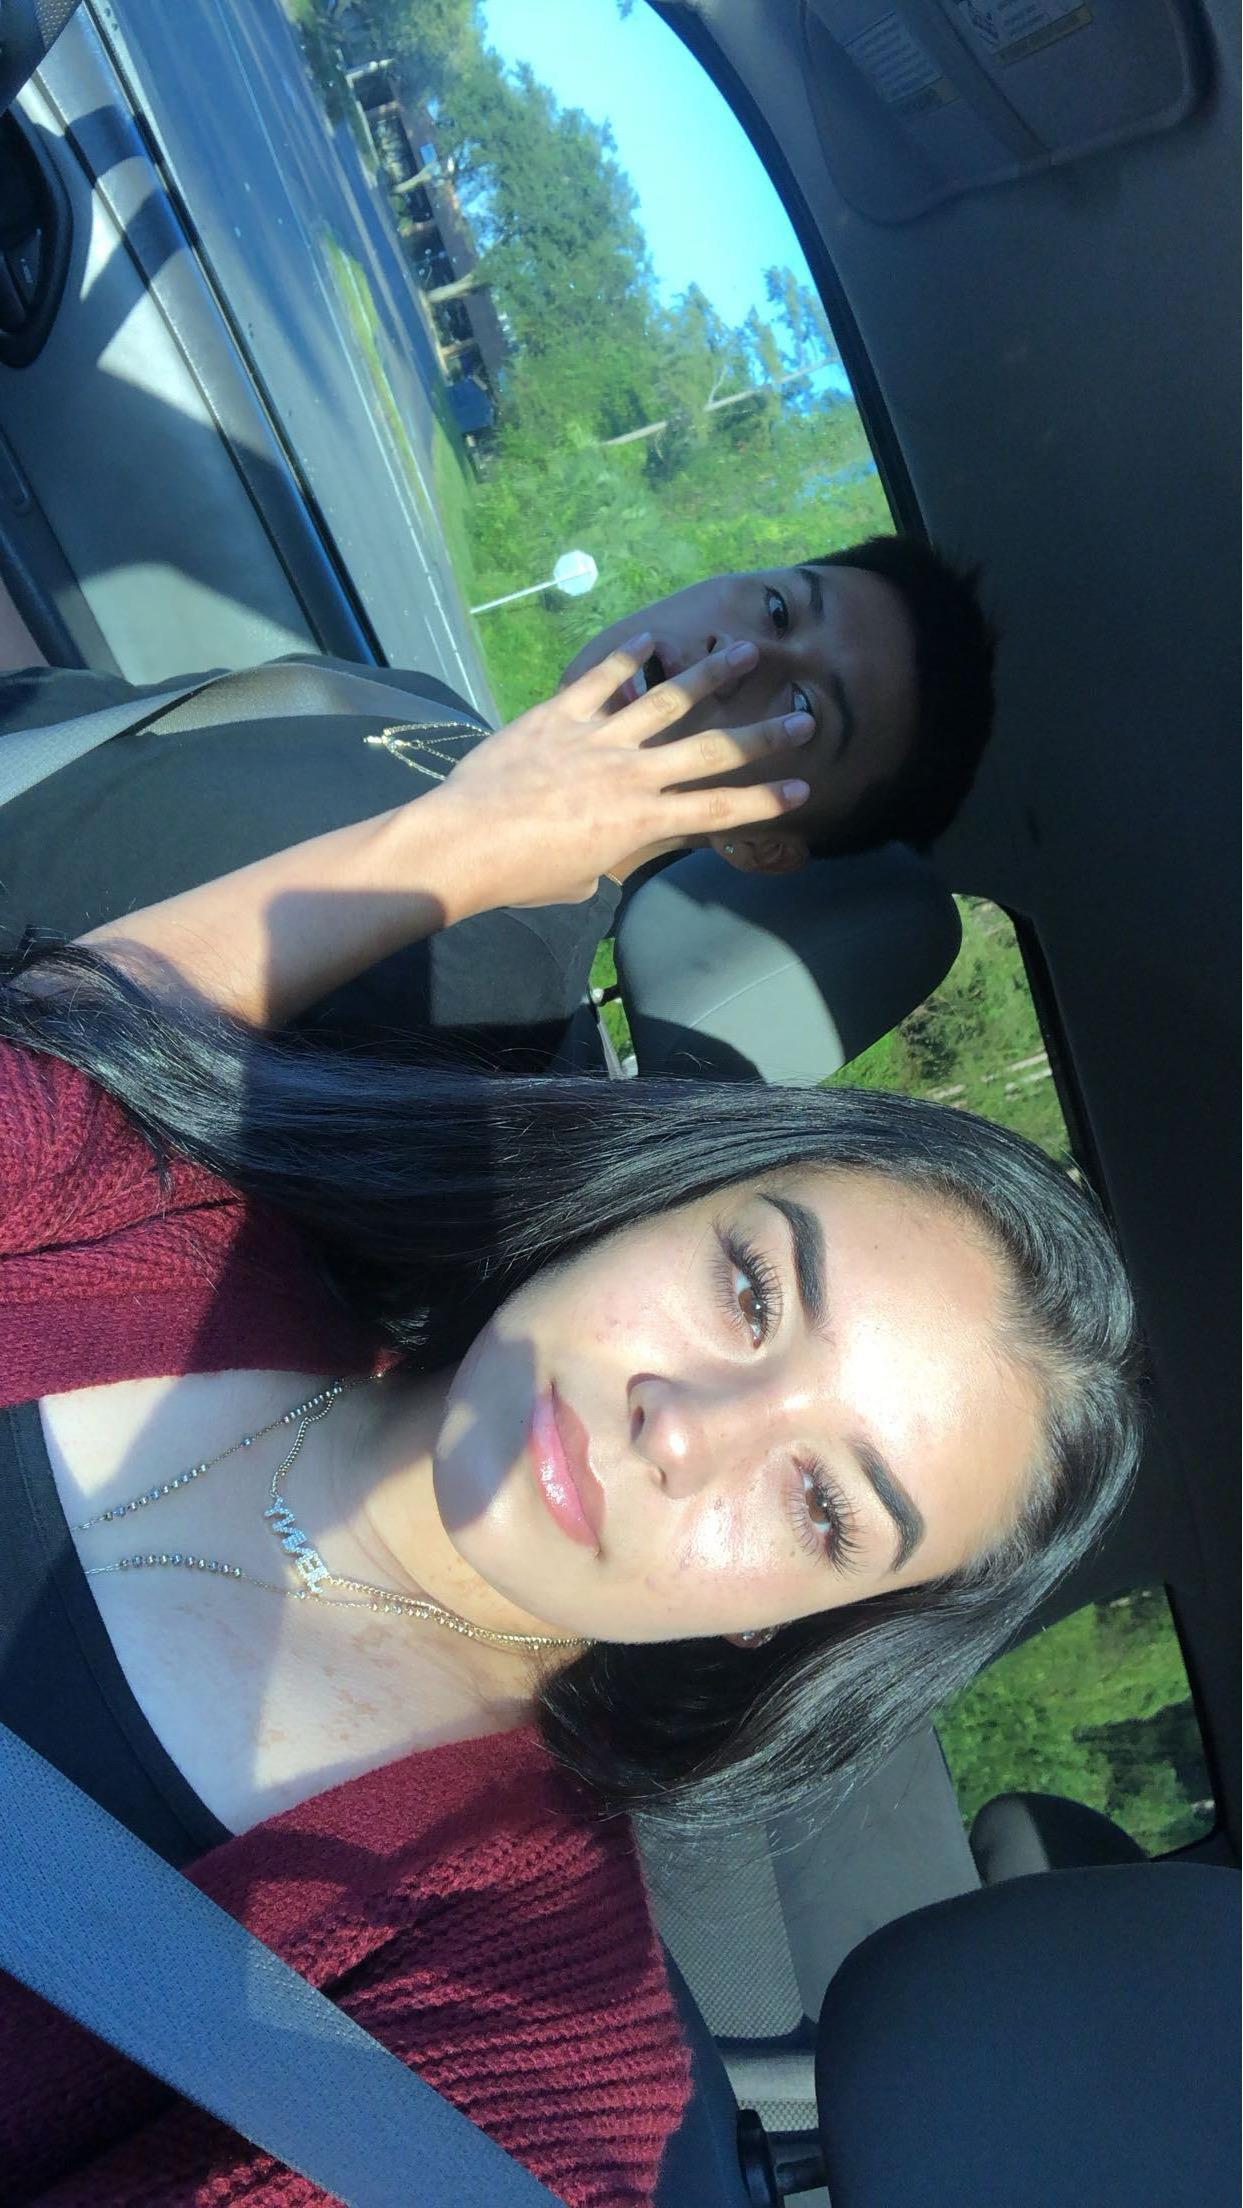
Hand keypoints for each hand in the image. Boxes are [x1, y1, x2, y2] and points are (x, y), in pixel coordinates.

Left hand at [424, 635, 812, 910]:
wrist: (465, 843)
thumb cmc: (520, 876)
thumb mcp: (578, 881)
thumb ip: (604, 859)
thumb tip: (600, 854)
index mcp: (640, 822)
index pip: (716, 810)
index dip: (762, 801)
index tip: (800, 788)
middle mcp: (631, 774)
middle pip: (710, 749)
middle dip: (763, 735)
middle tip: (803, 717)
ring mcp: (597, 739)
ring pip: (666, 700)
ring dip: (710, 675)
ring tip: (744, 650)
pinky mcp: (558, 715)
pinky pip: (598, 680)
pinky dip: (625, 658)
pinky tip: (649, 639)